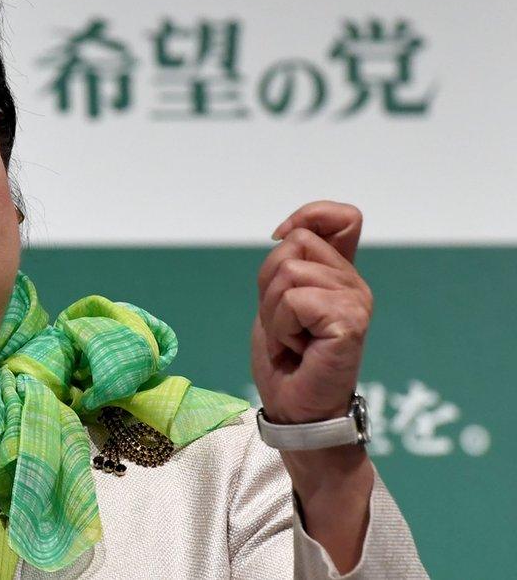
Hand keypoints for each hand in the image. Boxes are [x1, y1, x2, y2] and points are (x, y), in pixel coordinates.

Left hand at [251, 201, 372, 424]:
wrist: (295, 409)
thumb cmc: (286, 360)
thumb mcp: (278, 301)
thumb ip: (290, 264)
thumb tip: (287, 231)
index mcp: (340, 275)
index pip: (343, 217)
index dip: (308, 217)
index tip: (281, 241)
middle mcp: (354, 284)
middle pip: (295, 243)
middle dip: (270, 285)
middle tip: (285, 324)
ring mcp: (356, 302)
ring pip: (288, 272)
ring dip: (274, 312)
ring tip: (292, 339)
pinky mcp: (350, 322)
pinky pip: (294, 301)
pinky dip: (282, 327)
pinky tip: (299, 348)